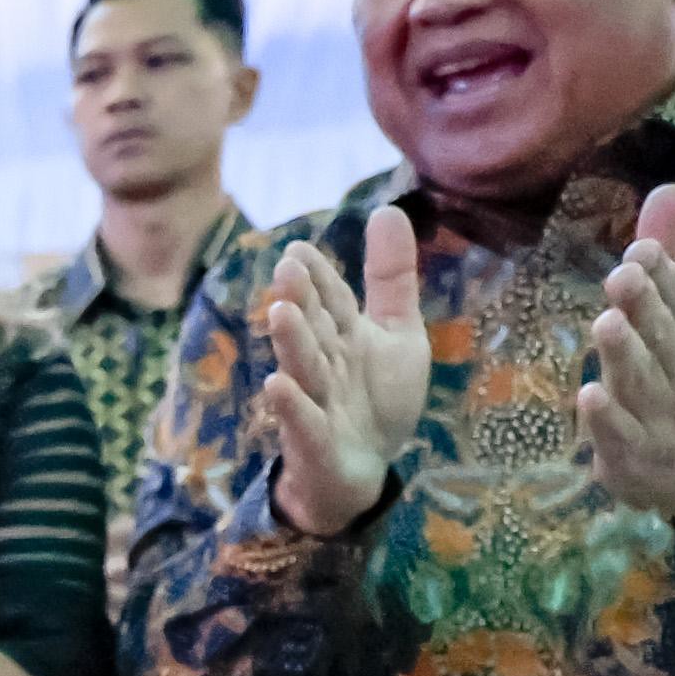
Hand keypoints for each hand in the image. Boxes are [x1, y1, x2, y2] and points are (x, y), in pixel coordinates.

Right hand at [263, 203, 429, 535]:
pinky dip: (290, 406)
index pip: (331, 299)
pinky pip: (302, 422)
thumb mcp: (397, 330)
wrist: (363, 467)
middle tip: (287, 268)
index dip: (319, 276)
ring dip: (291, 342)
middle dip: (301, 300)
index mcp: (342, 334)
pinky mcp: (315, 440)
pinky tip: (277, 385)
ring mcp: (317, 401)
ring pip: (303, 368)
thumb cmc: (375, 396)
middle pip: (313, 328)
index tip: (300, 248)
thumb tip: (387, 209)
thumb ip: (390, 276)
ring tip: (281, 314)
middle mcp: (325, 362)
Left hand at [582, 182, 674, 523]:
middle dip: (645, 307)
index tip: (639, 250)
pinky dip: (606, 419)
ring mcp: (662, 415)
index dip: (661, 277)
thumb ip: (672, 257)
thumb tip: (667, 189)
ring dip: (624, 354)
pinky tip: (588, 396)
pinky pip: (621, 436)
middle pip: (662, 337)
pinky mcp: (636, 454)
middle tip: (622, 277)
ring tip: (605, 325)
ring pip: (641, 382)